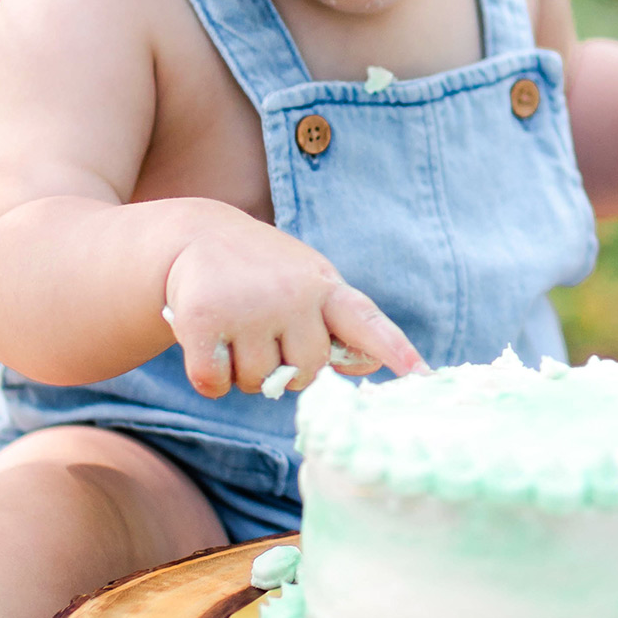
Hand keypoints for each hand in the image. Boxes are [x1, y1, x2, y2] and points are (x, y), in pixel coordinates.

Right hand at [161, 209, 425, 397]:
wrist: (196, 234)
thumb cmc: (263, 270)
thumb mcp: (309, 283)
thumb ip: (339, 323)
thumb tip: (371, 367)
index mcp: (325, 286)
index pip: (366, 322)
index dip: (394, 350)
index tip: (421, 375)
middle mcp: (292, 294)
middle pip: (305, 374)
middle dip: (283, 367)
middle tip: (263, 331)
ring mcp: (249, 307)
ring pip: (258, 383)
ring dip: (242, 371)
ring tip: (234, 328)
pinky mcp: (204, 319)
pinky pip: (215, 383)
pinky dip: (209, 378)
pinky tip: (205, 342)